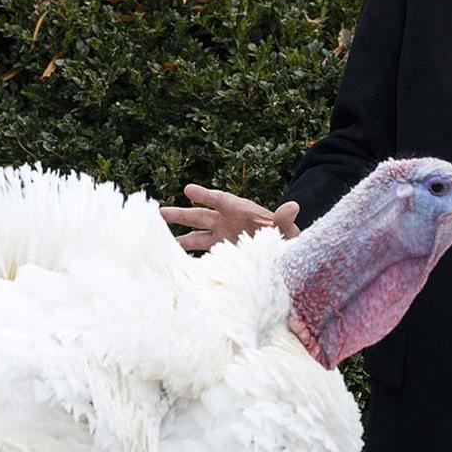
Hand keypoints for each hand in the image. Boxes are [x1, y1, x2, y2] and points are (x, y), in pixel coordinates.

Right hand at [159, 185, 301, 251]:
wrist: (282, 252)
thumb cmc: (284, 236)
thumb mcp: (286, 229)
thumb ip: (285, 219)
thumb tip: (293, 206)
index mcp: (240, 210)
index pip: (219, 200)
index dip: (204, 196)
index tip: (188, 190)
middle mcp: (226, 222)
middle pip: (199, 217)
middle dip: (179, 215)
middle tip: (158, 211)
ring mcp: (221, 237)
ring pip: (195, 236)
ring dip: (179, 238)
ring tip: (158, 240)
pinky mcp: (221, 252)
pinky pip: (202, 253)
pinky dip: (190, 257)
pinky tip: (175, 261)